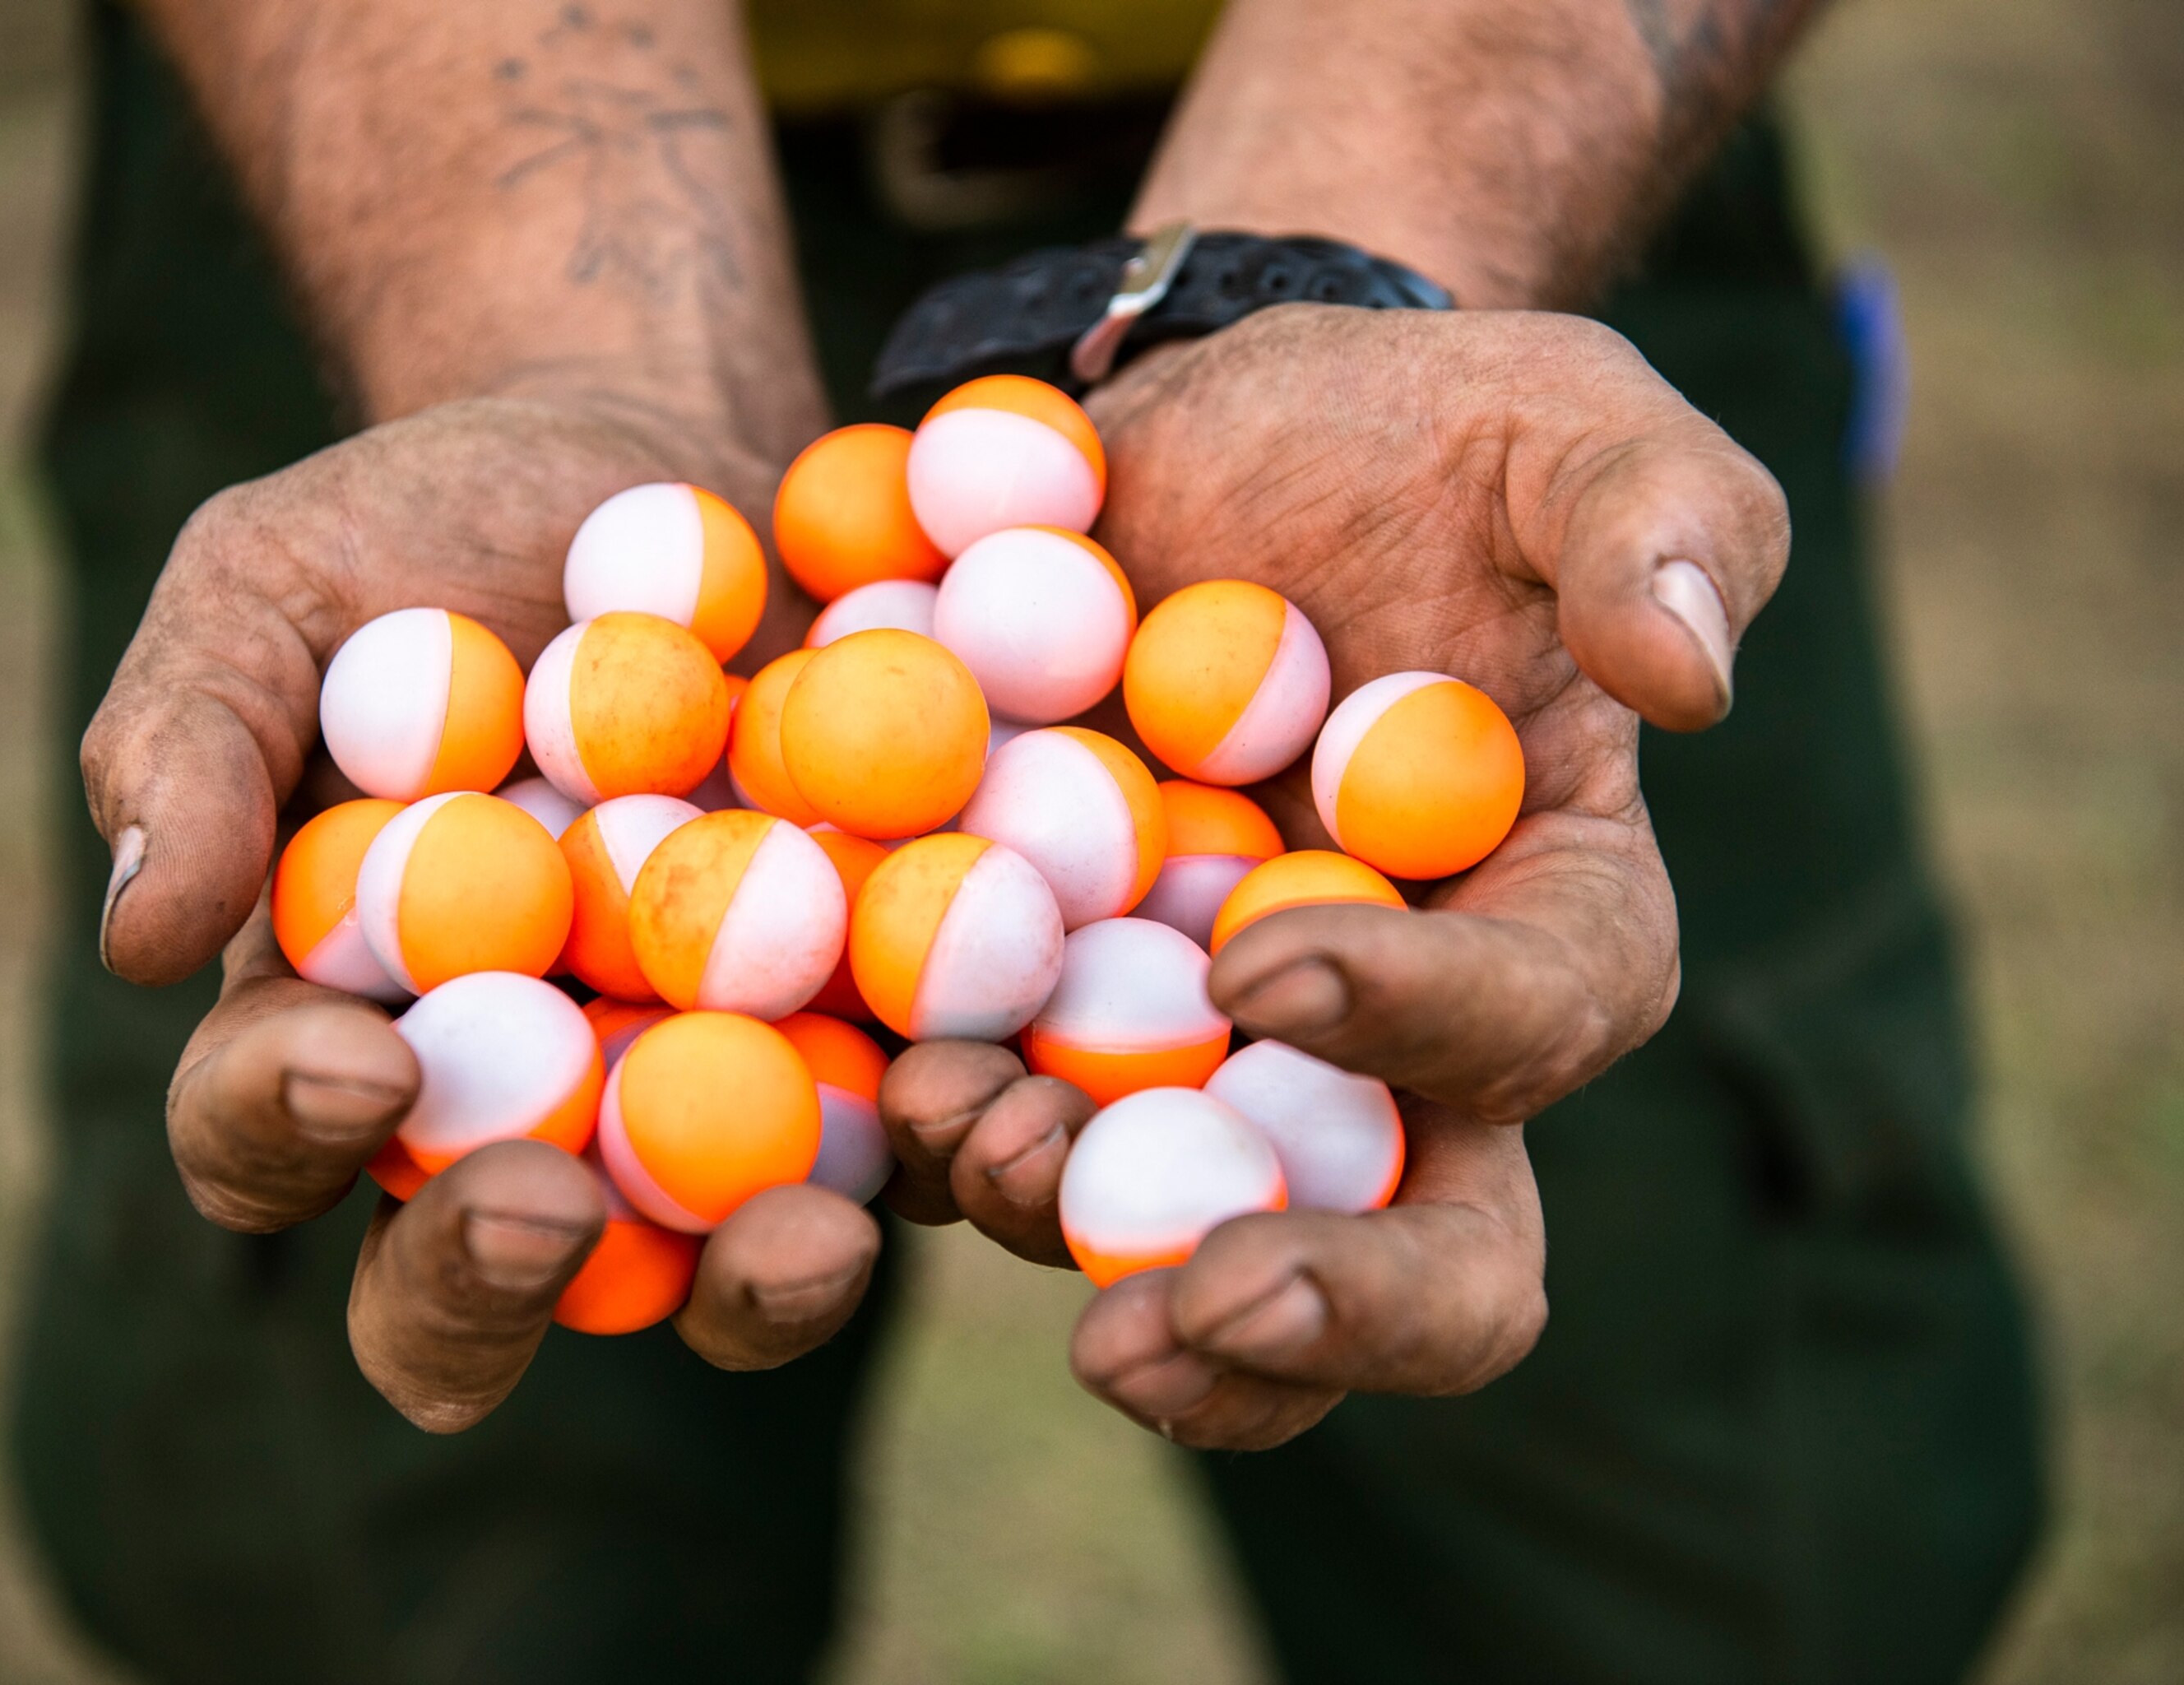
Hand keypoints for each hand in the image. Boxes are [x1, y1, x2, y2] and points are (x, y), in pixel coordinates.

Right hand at [86, 394, 879, 1429]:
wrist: (663, 467)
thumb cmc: (426, 535)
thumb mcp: (272, 589)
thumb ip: (193, 740)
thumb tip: (140, 933)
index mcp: (336, 1023)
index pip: (261, 1134)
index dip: (282, 1129)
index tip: (357, 1060)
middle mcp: (509, 1107)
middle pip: (472, 1278)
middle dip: (491, 1276)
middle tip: (546, 1203)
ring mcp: (699, 1100)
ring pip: (708, 1271)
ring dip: (756, 1284)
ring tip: (812, 1229)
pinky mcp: (871, 1049)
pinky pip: (912, 1146)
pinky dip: (946, 1146)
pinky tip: (982, 1098)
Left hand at [876, 304, 1781, 1451]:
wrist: (1213, 433)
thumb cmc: (1415, 436)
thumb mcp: (1560, 421)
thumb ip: (1656, 523)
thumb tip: (1685, 679)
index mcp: (1548, 911)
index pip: (1545, 1014)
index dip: (1430, 1026)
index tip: (1270, 968)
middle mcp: (1398, 1036)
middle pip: (1414, 1245)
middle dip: (1305, 1317)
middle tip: (1166, 1316)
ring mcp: (1218, 1053)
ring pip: (1184, 1224)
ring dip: (1071, 1218)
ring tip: (964, 1128)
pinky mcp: (1061, 1018)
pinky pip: (1016, 1129)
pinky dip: (948, 1138)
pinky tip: (889, 1086)